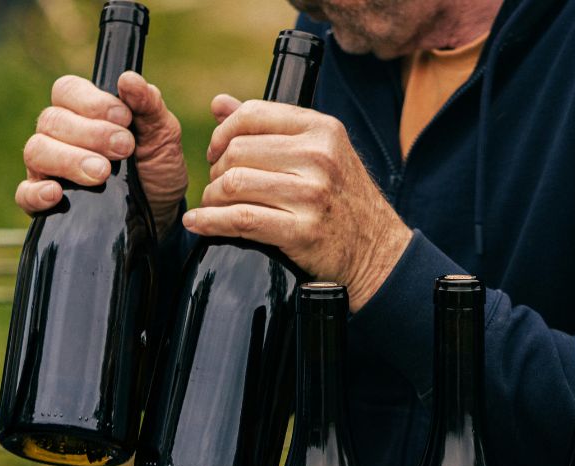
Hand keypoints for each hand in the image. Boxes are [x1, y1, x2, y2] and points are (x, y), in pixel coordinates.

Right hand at [16, 71, 188, 236]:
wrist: (160, 215)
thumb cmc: (157, 169)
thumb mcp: (163, 136)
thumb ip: (149, 106)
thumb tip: (129, 79)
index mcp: (83, 112)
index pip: (67, 90)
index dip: (92, 102)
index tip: (124, 118)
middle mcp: (59, 136)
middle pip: (51, 120)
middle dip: (89, 133)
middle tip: (124, 148)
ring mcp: (46, 168)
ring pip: (36, 151)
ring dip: (69, 160)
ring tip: (102, 173)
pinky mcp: (42, 202)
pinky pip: (25, 194)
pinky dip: (37, 193)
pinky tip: (57, 193)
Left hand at [183, 96, 413, 311]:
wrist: (377, 251)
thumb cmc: (342, 199)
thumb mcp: (320, 152)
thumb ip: (270, 126)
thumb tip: (219, 104)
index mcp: (322, 129)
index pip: (252, 114)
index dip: (222, 133)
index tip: (215, 152)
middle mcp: (319, 157)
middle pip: (237, 151)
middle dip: (216, 171)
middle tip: (216, 187)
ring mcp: (311, 195)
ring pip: (233, 184)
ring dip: (211, 198)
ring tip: (211, 206)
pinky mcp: (302, 231)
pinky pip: (240, 220)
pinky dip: (209, 222)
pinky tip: (197, 224)